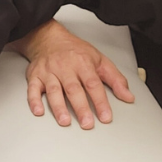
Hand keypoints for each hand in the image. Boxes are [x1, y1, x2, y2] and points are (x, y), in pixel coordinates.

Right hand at [11, 20, 133, 127]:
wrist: (48, 37)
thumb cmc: (75, 51)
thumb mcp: (99, 60)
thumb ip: (115, 79)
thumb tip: (128, 96)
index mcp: (83, 63)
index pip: (93, 84)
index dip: (100, 101)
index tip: (106, 116)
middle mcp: (65, 67)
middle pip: (73, 88)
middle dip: (80, 107)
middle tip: (87, 123)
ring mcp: (49, 72)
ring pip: (53, 90)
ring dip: (58, 106)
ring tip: (65, 121)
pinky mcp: (35, 76)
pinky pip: (32, 89)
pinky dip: (34, 100)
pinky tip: (38, 111)